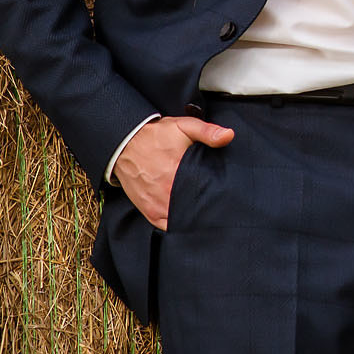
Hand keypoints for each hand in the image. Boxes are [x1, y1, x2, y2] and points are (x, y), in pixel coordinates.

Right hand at [115, 115, 234, 230]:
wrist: (125, 143)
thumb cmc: (156, 136)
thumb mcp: (183, 126)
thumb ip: (207, 131)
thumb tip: (229, 135)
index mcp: (178, 174)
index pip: (205, 194)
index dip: (217, 196)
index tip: (224, 194)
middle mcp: (167, 193)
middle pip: (195, 209)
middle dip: (206, 207)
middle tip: (216, 204)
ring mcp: (157, 205)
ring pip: (182, 221)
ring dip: (192, 218)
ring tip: (203, 211)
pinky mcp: (149, 211)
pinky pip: (167, 226)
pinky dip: (177, 224)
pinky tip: (186, 218)